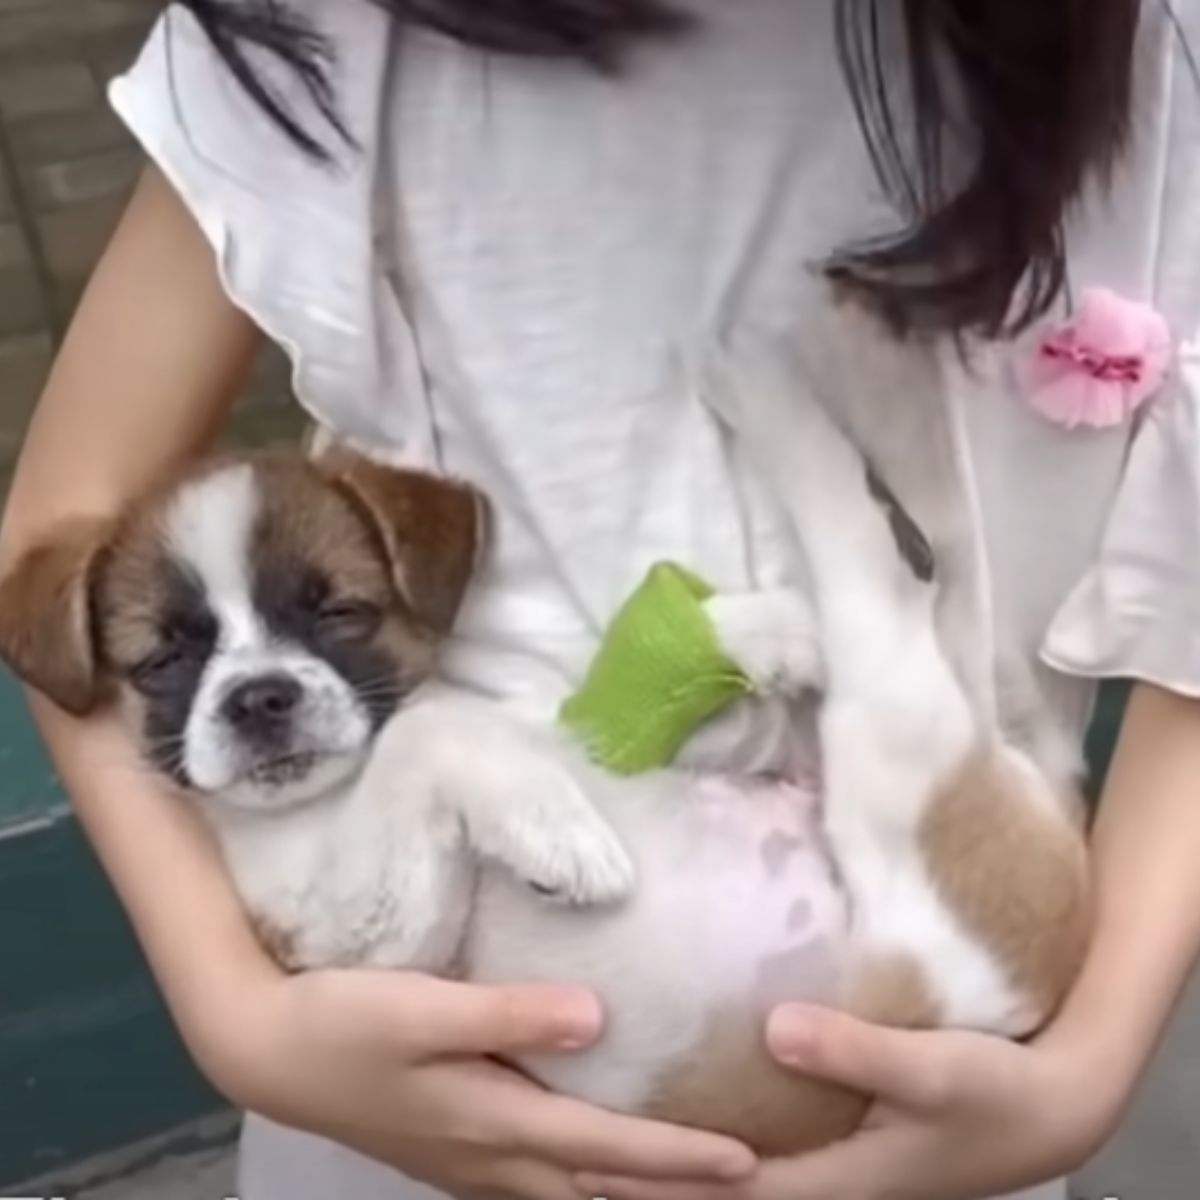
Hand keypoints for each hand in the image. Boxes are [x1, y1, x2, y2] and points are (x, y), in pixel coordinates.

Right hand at [214, 968, 755, 1199]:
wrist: (270, 1051)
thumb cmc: (346, 1021)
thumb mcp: (423, 1008)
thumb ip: (509, 1015)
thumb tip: (599, 1019)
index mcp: (495, 1121)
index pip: (606, 1149)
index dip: (679, 1158)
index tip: (747, 1162)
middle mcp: (491, 1158)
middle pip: (598, 1189)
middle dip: (670, 1193)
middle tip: (740, 1187)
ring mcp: (468, 1164)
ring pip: (569, 1193)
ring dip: (631, 1192)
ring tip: (685, 1182)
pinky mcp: (450, 1152)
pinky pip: (539, 1183)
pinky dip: (585, 1181)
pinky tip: (592, 1165)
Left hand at [578, 1003, 1122, 1199]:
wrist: (1051, 1111)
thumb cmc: (994, 1090)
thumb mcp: (934, 1068)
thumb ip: (857, 1051)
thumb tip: (772, 1029)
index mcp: (833, 1180)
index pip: (722, 1189)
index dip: (652, 1175)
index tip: (584, 1156)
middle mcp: (823, 1184)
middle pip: (716, 1194)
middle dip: (645, 1179)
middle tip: (568, 1150)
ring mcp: (833, 1170)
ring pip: (735, 1179)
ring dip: (674, 1163)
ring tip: (609, 1134)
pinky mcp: (841, 1146)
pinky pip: (763, 1153)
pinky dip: (715, 1141)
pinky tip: (690, 1106)